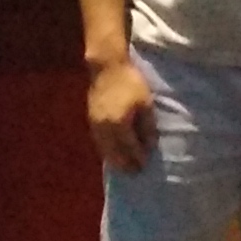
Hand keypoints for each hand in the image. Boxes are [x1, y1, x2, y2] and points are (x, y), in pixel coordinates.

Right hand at [87, 54, 156, 173]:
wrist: (107, 68)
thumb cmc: (131, 83)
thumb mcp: (146, 104)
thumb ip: (147, 127)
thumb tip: (149, 146)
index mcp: (118, 124)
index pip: (129, 148)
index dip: (137, 158)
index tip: (144, 167)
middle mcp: (103, 128)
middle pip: (114, 153)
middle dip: (124, 164)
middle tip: (134, 172)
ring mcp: (94, 124)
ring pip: (104, 149)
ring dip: (114, 160)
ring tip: (123, 167)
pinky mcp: (91, 120)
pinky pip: (98, 142)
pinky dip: (106, 150)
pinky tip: (112, 153)